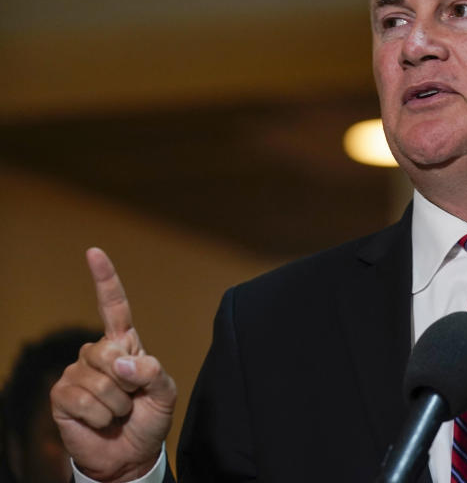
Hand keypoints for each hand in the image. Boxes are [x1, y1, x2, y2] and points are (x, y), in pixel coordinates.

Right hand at [50, 248, 175, 481]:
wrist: (130, 455)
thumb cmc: (149, 418)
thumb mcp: (165, 393)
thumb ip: (153, 373)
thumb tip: (122, 363)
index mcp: (125, 345)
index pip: (114, 307)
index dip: (104, 279)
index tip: (94, 252)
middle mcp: (98, 353)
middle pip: (110, 352)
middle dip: (128, 383)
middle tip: (131, 400)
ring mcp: (77, 373)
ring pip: (101, 381)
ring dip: (117, 404)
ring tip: (117, 413)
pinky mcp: (62, 396)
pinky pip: (84, 401)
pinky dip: (100, 416)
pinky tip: (101, 422)